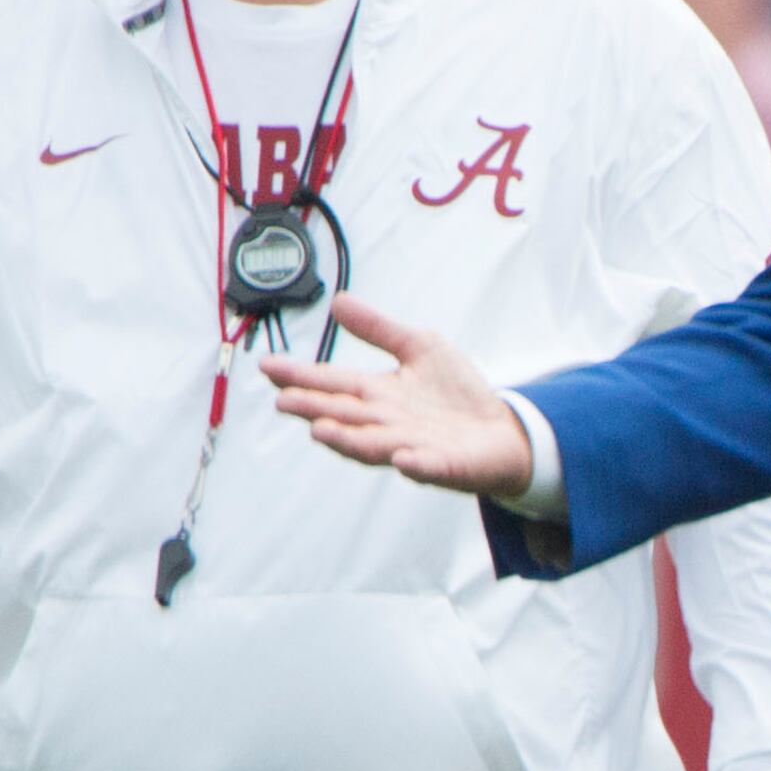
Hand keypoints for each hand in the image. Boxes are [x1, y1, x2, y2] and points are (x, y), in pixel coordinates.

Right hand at [260, 297, 532, 494]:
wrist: (503, 430)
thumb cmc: (456, 394)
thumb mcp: (419, 348)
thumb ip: (380, 329)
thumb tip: (339, 301)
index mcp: (378, 395)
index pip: (333, 383)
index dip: (300, 376)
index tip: (268, 367)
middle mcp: (387, 423)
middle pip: (344, 416)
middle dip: (314, 409)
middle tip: (284, 401)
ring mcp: (414, 447)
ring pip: (374, 445)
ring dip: (348, 440)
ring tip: (320, 430)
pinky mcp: (446, 465)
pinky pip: (429, 468)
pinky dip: (416, 465)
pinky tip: (403, 459)